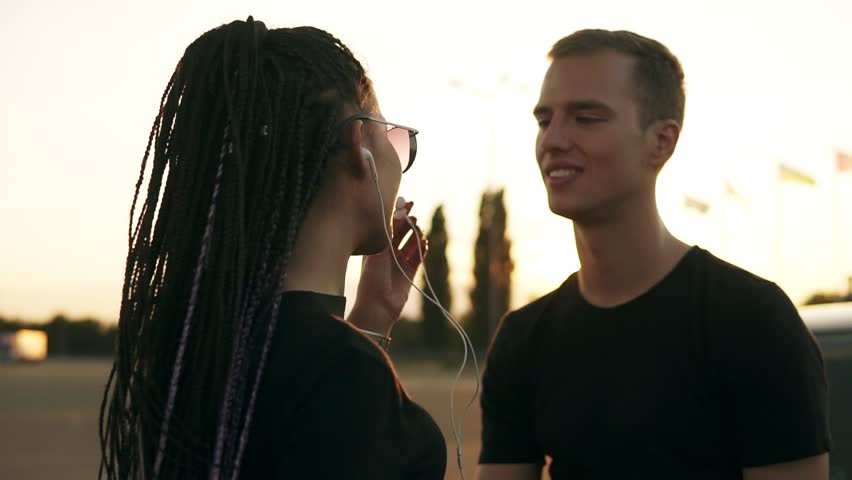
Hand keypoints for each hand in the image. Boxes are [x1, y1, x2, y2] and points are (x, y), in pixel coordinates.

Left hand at [348, 200, 427, 335]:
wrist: (378, 305)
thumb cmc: (372, 277)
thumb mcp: (380, 250)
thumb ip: (390, 231)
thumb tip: (399, 210)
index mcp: (377, 246)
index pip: (390, 225)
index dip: (399, 213)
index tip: (408, 202)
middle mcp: (389, 253)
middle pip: (402, 232)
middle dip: (409, 223)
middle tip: (414, 217)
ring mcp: (400, 262)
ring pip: (412, 243)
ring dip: (417, 235)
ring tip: (419, 231)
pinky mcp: (410, 272)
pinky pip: (419, 256)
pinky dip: (423, 249)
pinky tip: (424, 243)